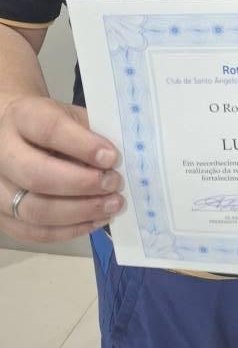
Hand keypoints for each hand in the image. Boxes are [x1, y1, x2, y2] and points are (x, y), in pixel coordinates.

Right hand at [0, 95, 123, 242]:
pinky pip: (33, 232)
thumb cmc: (51, 124)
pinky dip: (69, 230)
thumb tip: (116, 163)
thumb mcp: (71, 116)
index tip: (112, 157)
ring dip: (79, 212)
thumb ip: (90, 134)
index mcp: (22, 117)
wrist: (15, 133)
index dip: (83, 145)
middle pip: (36, 175)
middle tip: (113, 184)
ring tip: (111, 205)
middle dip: (82, 184)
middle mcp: (0, 153)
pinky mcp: (1, 217)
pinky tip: (94, 220)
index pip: (50, 130)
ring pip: (34, 210)